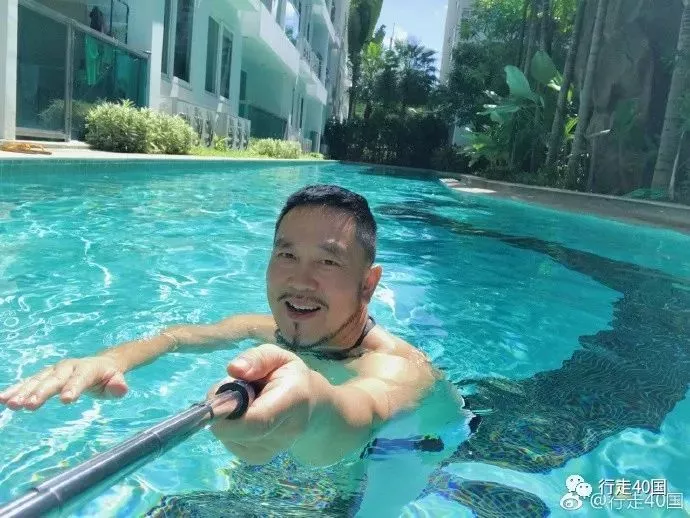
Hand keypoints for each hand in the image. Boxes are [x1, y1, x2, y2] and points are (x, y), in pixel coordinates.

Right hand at [0, 357, 127, 410]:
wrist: (100, 364)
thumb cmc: (109, 377)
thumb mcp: (117, 382)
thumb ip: (118, 386)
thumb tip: (120, 388)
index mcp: (88, 368)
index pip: (80, 378)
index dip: (73, 388)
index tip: (65, 400)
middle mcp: (69, 367)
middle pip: (55, 379)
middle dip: (42, 391)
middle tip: (29, 405)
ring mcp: (55, 370)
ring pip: (38, 379)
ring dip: (24, 391)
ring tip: (10, 404)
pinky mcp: (45, 375)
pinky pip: (29, 381)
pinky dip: (17, 389)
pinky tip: (3, 398)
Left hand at [207, 344, 317, 464]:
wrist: (310, 404)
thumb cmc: (289, 375)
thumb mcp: (277, 356)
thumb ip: (257, 359)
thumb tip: (233, 369)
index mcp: (293, 400)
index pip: (258, 420)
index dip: (229, 414)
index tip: (214, 399)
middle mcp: (287, 431)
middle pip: (239, 432)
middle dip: (223, 411)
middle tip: (230, 390)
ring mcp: (273, 449)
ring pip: (230, 437)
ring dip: (226, 419)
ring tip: (244, 403)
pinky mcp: (259, 457)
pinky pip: (230, 444)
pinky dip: (230, 429)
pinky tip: (244, 417)